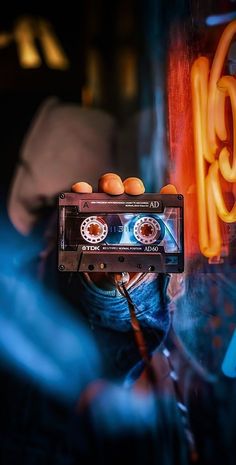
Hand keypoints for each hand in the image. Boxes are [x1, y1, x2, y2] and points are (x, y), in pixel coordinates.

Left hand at [71, 173, 176, 288]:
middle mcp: (111, 207)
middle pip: (109, 186)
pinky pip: (158, 199)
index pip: (83, 196)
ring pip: (130, 188)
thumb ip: (110, 274)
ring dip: (133, 185)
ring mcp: (131, 208)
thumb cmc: (109, 266)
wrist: (126, 271)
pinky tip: (169, 192)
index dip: (81, 189)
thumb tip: (118, 276)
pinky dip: (165, 194)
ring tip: (136, 191)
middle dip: (111, 184)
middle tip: (114, 190)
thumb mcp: (107, 272)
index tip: (81, 189)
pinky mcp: (150, 212)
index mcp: (94, 217)